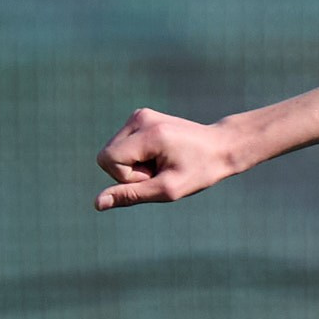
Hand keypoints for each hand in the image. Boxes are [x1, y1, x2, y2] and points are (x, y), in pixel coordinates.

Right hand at [94, 108, 247, 209]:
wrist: (221, 146)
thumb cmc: (199, 171)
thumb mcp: (167, 190)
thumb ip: (130, 195)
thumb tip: (97, 203)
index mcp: (148, 133)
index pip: (108, 159)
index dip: (126, 178)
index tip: (154, 176)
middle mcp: (139, 118)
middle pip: (107, 156)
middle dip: (129, 172)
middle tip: (160, 171)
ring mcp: (139, 115)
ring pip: (113, 152)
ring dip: (134, 166)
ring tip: (162, 164)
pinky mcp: (140, 118)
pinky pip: (122, 146)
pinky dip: (138, 157)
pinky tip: (160, 156)